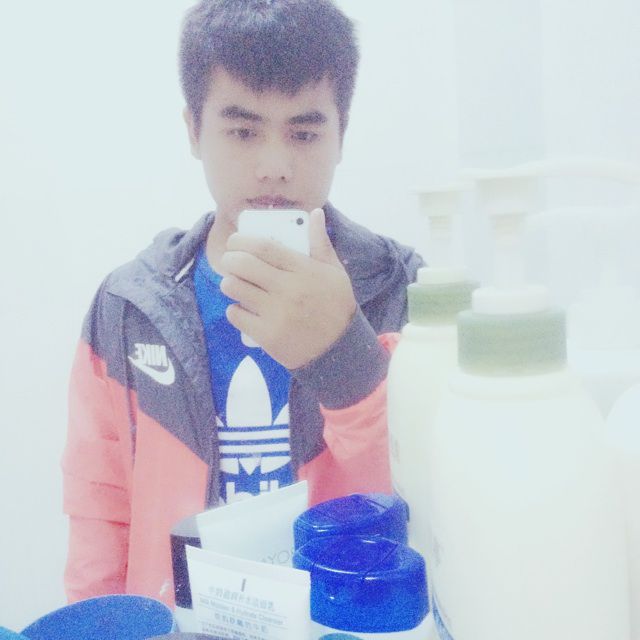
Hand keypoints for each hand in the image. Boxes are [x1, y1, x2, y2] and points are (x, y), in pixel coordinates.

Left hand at [220, 208, 356, 368]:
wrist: (340, 350)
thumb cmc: (336, 307)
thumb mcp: (334, 272)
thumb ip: (321, 243)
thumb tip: (315, 213)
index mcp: (304, 271)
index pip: (263, 247)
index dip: (242, 240)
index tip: (235, 242)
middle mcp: (288, 290)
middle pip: (243, 264)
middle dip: (229, 259)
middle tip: (229, 262)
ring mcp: (276, 314)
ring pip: (235, 288)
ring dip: (229, 283)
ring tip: (235, 284)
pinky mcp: (267, 336)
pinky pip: (236, 315)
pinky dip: (234, 310)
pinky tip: (243, 309)